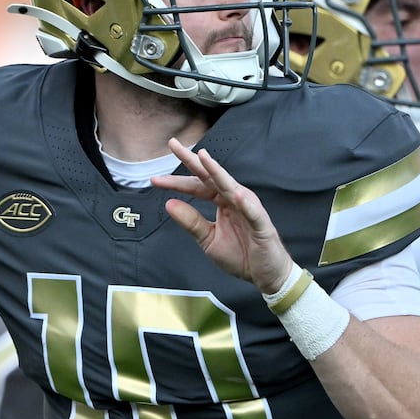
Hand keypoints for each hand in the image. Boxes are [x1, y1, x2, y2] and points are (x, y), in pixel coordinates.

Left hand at [152, 138, 293, 293]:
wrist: (264, 274)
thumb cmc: (240, 254)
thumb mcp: (207, 239)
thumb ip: (191, 221)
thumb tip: (169, 204)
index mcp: (221, 201)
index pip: (196, 186)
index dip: (175, 182)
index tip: (154, 179)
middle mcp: (234, 199)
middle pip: (210, 176)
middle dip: (192, 160)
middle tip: (173, 144)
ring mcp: (249, 208)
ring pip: (230, 187)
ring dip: (217, 172)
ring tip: (203, 158)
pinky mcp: (262, 224)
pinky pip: (253, 213)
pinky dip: (246, 204)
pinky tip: (237, 195)